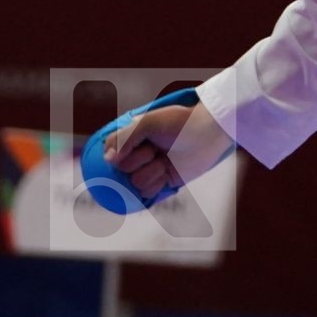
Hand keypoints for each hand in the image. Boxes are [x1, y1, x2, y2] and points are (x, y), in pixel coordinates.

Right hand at [104, 100, 230, 199]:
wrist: (208, 133)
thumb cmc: (179, 123)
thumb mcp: (147, 123)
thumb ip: (123, 138)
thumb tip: (108, 159)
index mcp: (132, 140)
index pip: (110, 156)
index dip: (121, 154)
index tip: (138, 144)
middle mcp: (138, 156)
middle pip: (121, 172)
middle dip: (140, 160)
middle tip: (156, 149)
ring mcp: (150, 170)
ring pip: (134, 184)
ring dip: (151, 172)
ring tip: (164, 160)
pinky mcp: (162, 182)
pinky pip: (147, 193)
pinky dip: (157, 184)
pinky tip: (167, 173)